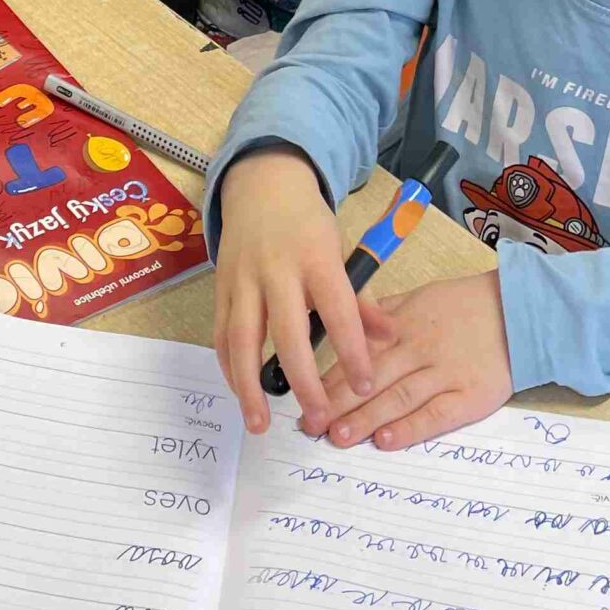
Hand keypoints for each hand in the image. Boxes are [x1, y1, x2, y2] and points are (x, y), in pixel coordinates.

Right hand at [213, 146, 373, 437]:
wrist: (262, 185)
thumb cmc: (308, 224)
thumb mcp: (341, 251)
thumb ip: (361, 298)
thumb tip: (389, 338)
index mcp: (316, 258)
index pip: (337, 310)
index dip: (352, 350)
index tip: (364, 385)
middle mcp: (276, 270)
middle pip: (287, 332)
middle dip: (302, 380)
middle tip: (316, 417)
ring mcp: (243, 280)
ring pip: (241, 339)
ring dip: (249, 385)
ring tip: (260, 424)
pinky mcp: (221, 288)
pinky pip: (220, 334)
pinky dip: (228, 368)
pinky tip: (241, 393)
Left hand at [318, 275, 512, 450]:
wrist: (519, 311)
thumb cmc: (465, 305)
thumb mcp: (420, 297)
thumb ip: (384, 316)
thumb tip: (347, 328)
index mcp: (403, 325)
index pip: (359, 353)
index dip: (330, 377)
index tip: (305, 396)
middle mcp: (420, 349)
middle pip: (372, 378)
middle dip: (338, 402)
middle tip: (310, 425)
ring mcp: (446, 373)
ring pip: (399, 398)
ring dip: (366, 419)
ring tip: (339, 436)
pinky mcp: (471, 396)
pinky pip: (437, 415)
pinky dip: (410, 429)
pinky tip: (386, 441)